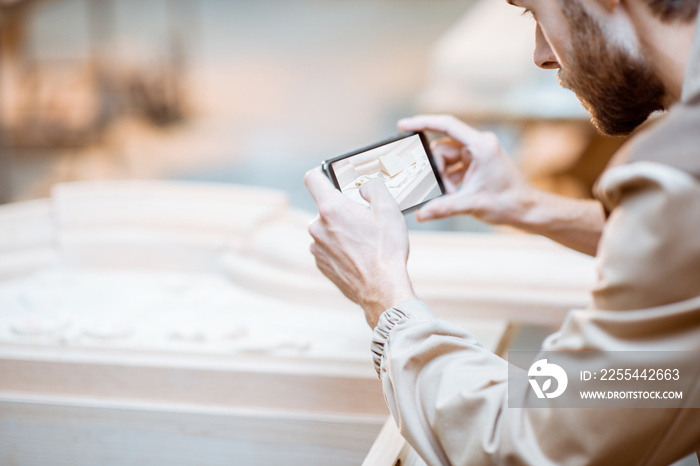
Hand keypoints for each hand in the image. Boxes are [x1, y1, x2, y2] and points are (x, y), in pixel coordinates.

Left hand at [304, 167, 415, 327]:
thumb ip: (374, 187)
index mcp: (331, 209)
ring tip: (365, 241)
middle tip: (365, 219)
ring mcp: (317, 247)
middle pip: (326, 207)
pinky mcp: (321, 264)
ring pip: (328, 229)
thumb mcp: (389, 209)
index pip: (313, 178)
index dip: (321, 172)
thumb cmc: (386, 250)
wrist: (383, 289)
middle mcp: (317, 227)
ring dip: (342, 230)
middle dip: (343, 209)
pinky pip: (328, 247)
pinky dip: (340, 248)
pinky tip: (359, 255)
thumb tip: (365, 186)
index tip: (329, 175)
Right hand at [398, 114, 535, 225]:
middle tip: (437, 188)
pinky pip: (453, 167)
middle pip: (443, 148)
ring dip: (443, 177)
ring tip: (450, 195)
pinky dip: (449, 180)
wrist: (527, 210)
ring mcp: (478, 154)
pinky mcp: (476, 164)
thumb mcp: (472, 204)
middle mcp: (479, 145)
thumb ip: (444, 207)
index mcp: (481, 145)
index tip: (403, 125)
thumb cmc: (508, 202)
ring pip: (447, 159)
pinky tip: (452, 194)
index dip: (423, 123)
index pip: (446, 125)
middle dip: (436, 169)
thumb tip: (421, 214)